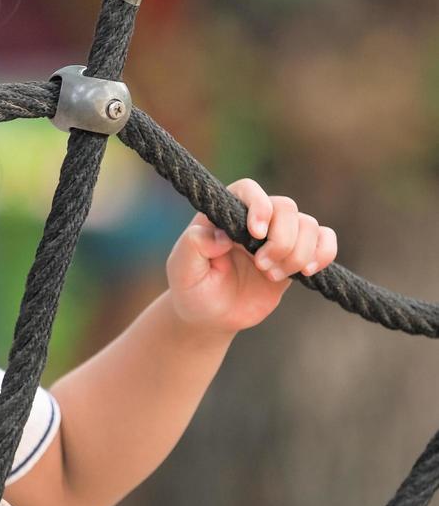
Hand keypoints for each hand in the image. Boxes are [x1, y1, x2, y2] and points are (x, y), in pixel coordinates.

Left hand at [165, 178, 337, 333]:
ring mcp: (277, 235)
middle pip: (286, 207)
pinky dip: (324, 252)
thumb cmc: (192, 288)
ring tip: (272, 276)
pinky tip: (307, 272)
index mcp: (223, 214)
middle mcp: (253, 219)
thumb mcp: (181, 269)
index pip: (248, 190)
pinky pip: (325, 239)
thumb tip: (222, 236)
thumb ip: (193, 246)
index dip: (259, 207)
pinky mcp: (296, 254)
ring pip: (308, 224)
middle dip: (281, 240)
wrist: (211, 315)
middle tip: (261, 266)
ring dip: (297, 254)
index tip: (255, 234)